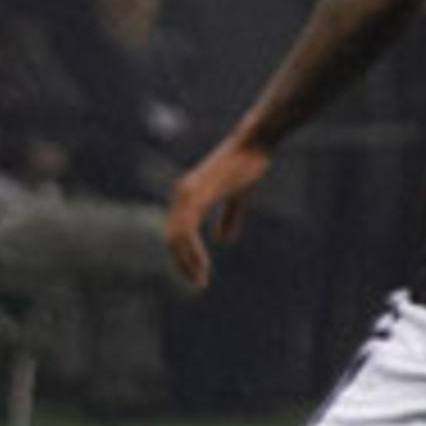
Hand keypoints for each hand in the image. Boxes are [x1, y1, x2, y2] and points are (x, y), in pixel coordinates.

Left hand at [163, 136, 273, 290]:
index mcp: (188, 195)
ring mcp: (187, 193)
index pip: (176, 231)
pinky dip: (192, 251)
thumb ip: (229, 217)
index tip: (197, 273)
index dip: (184, 254)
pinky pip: (187, 230)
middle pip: (172, 237)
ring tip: (199, 279)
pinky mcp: (197, 194)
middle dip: (182, 263)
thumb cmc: (247, 164)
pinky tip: (202, 265)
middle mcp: (181, 194)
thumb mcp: (237, 195)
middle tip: (197, 283)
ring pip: (176, 237)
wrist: (253, 142)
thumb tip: (222, 240)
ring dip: (186, 262)